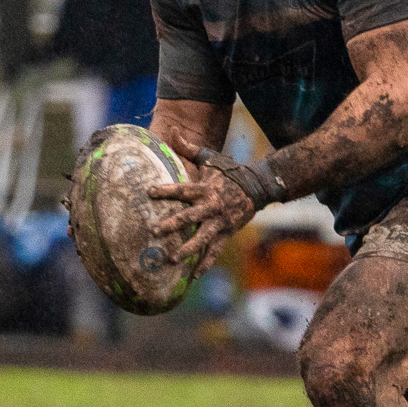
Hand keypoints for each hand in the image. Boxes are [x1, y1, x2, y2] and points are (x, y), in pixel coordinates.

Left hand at [146, 129, 257, 276]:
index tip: (149, 192)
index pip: (182, 189)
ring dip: (187, 250)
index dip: (166, 190)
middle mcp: (211, 206)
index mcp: (205, 188)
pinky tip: (193, 276)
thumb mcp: (211, 158)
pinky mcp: (226, 234)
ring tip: (172, 260)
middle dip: (171, 225)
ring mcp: (219, 222)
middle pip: (189, 217)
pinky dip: (205, 264)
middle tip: (154, 231)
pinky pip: (215, 251)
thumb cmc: (230, 172)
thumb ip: (189, 148)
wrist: (258, 187)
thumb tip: (172, 130)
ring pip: (202, 239)